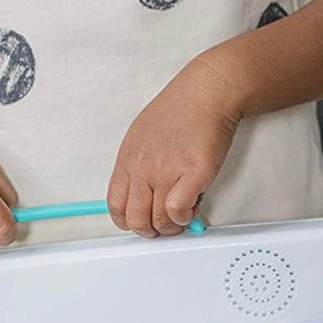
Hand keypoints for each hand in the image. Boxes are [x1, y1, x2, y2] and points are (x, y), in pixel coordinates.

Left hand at [108, 55, 242, 236]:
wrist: (207, 92)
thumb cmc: (181, 109)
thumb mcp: (143, 136)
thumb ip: (140, 165)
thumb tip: (145, 193)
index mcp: (128, 159)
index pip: (115, 205)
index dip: (128, 222)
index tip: (141, 222)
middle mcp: (143, 167)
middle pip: (135, 219)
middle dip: (150, 231)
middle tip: (165, 226)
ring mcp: (166, 171)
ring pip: (158, 220)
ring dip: (172, 226)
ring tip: (183, 214)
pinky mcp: (191, 173)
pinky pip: (178, 211)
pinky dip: (186, 217)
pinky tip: (193, 207)